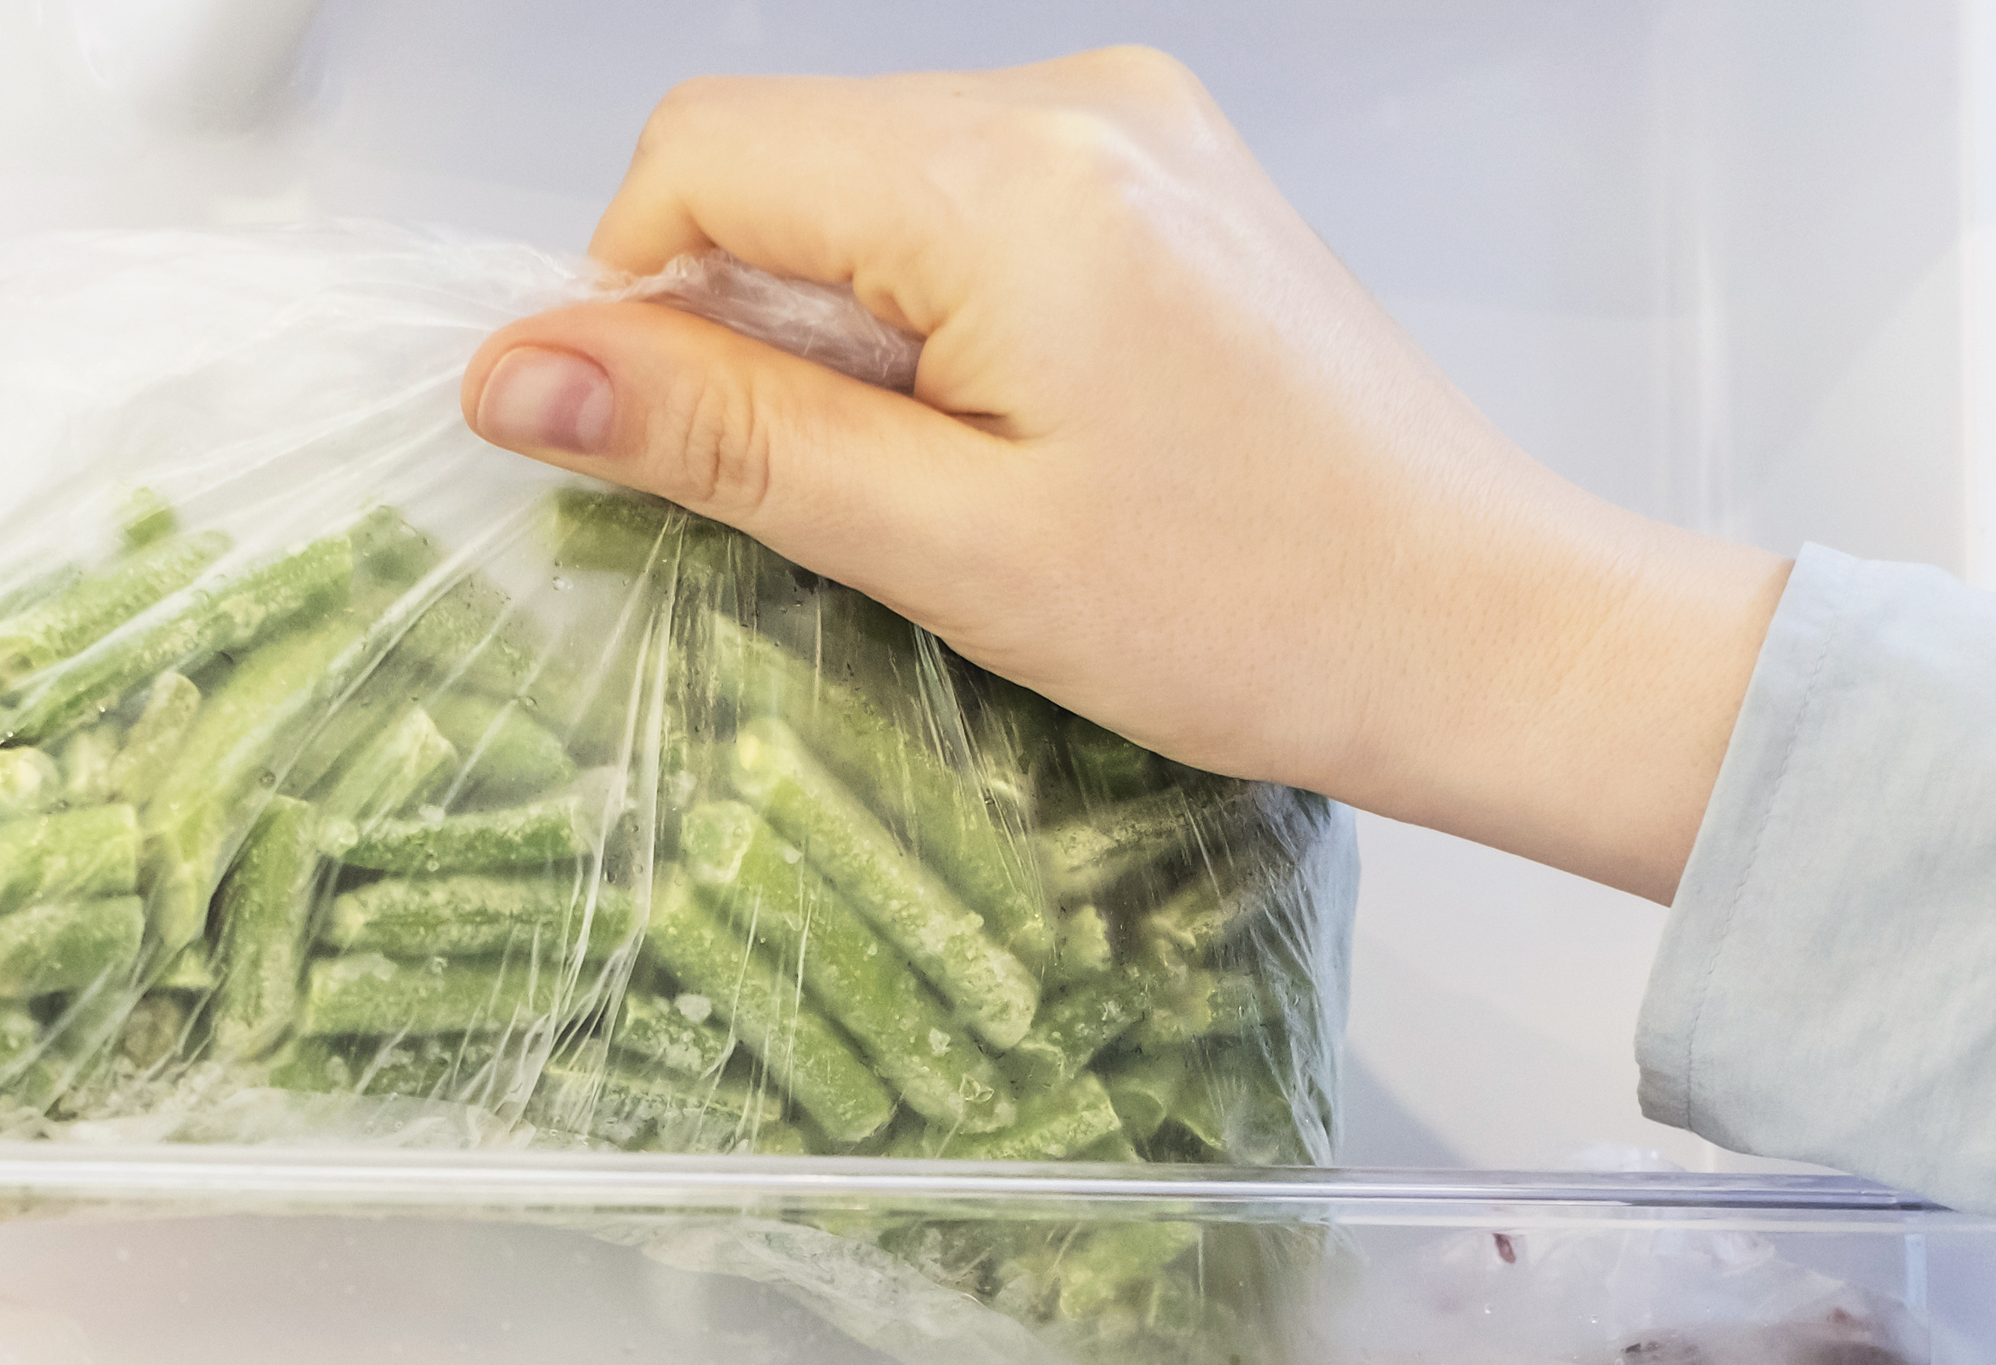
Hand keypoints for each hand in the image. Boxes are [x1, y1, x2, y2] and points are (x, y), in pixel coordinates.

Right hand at [460, 48, 1789, 901]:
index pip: (703, 151)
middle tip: (847, 493)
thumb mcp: (952, 546)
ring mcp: (1129, 123)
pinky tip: (1012, 433)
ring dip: (843, 325)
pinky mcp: (1161, 172)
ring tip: (957, 476)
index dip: (633, 301)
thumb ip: (726, 438)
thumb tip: (513, 374)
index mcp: (1013, 176)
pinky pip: (965, 201)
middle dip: (748, 320)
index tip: (671, 453)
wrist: (1482, 631)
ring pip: (865, 182)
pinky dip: (930, 310)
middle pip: (781, 154)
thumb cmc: (1255, 615)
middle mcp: (1073, 102)